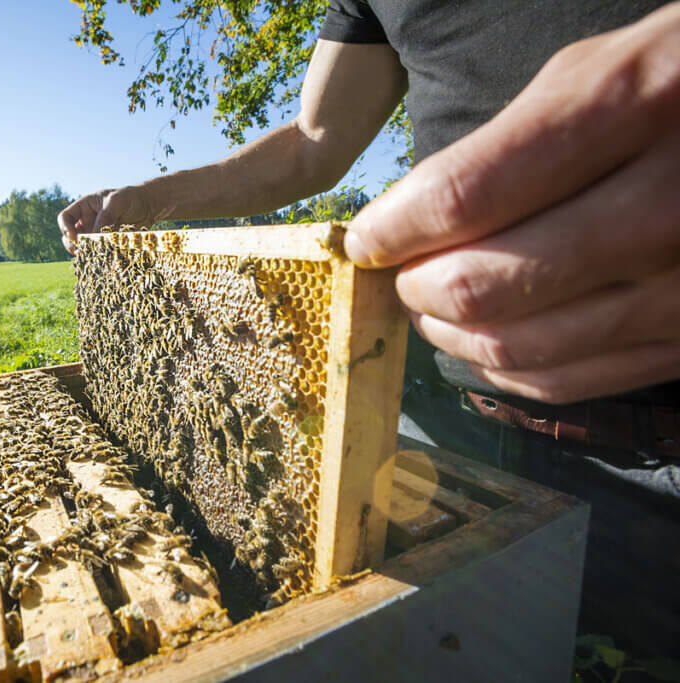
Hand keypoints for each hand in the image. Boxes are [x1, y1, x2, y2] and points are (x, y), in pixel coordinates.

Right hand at [57, 186, 153, 253]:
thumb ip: (105, 217)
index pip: (65, 218)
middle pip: (69, 237)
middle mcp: (86, 222)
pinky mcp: (106, 245)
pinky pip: (97, 253)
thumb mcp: (116, 202)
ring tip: (93, 257)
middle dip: (72, 245)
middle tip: (82, 251)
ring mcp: (95, 235)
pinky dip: (98, 258)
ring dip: (85, 253)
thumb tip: (94, 237)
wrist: (148, 206)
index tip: (74, 238)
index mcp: (84, 207)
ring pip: (82, 248)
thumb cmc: (130, 198)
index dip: (65, 228)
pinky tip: (104, 260)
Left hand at [344, 4, 679, 403]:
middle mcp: (660, 208)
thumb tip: (406, 220)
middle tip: (402, 272)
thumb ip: (498, 145)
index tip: (366, 238)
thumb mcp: (592, 73)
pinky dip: (503, 367)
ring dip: (450, 333)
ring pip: (516, 348)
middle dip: (415, 286)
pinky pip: (566, 381)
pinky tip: (486, 338)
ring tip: (434, 304)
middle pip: (481, 287)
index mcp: (627, 110)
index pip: (465, 196)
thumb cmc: (677, 85)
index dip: (394, 229)